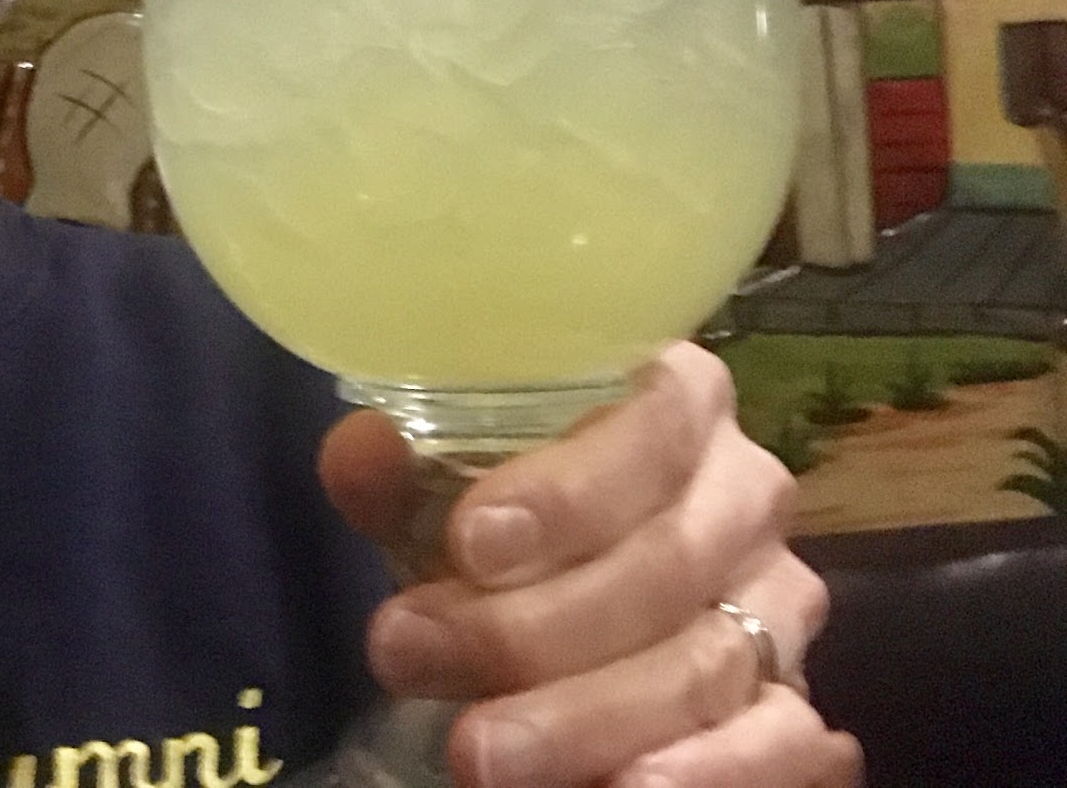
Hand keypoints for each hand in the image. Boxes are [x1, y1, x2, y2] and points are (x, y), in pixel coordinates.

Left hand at [317, 341, 862, 787]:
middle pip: (666, 562)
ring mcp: (778, 606)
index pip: (651, 429)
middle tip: (412, 653)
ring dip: (586, 718)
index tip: (469, 544)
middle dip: (529, 624)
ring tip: (478, 754)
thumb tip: (361, 450)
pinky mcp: (792, 705)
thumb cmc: (511, 528)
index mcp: (682, 402)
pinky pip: (773, 747)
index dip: (566, 492)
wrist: (576, 611)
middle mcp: (747, 496)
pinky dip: (703, 773)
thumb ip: (402, 477)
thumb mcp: (448, 496)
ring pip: (702, 665)